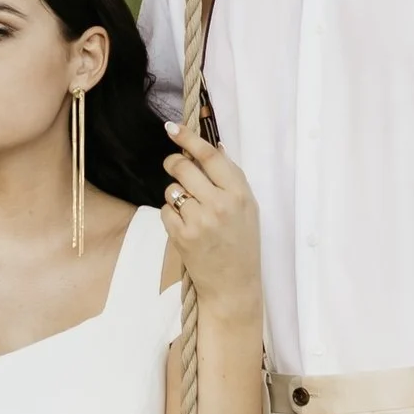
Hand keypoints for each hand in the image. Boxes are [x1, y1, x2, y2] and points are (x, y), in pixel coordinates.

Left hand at [162, 123, 261, 319]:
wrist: (233, 285)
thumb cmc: (242, 243)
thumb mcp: (247, 207)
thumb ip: (231, 177)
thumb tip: (214, 146)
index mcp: (239, 194)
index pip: (209, 156)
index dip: (188, 138)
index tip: (172, 128)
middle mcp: (220, 205)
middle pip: (183, 167)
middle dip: (174, 163)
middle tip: (173, 166)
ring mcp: (200, 221)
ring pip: (172, 189)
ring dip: (176, 194)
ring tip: (190, 210)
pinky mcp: (182, 236)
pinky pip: (165, 210)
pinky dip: (171, 215)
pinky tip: (185, 226)